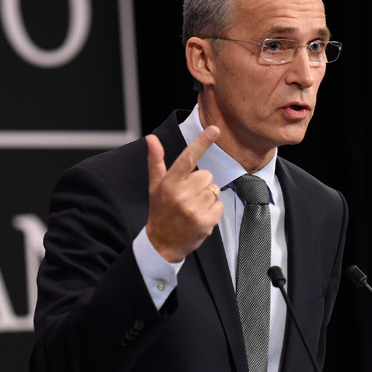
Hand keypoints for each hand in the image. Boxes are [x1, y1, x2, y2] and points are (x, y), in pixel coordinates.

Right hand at [145, 126, 223, 262]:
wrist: (162, 243)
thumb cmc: (160, 210)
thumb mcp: (155, 185)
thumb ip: (156, 160)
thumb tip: (151, 138)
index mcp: (169, 183)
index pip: (188, 157)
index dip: (202, 142)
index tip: (215, 129)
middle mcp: (181, 194)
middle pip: (207, 175)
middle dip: (201, 184)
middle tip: (188, 196)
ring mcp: (194, 209)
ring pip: (214, 190)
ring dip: (207, 198)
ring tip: (193, 208)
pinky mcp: (205, 221)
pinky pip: (219, 205)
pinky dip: (213, 211)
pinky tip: (199, 216)